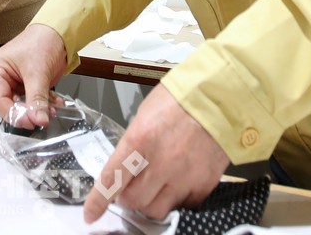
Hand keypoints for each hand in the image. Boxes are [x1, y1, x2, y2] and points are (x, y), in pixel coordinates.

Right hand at [0, 24, 67, 127]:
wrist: (59, 32)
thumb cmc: (42, 41)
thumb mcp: (38, 72)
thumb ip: (37, 99)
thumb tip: (39, 120)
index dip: (13, 114)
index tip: (31, 122)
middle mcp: (2, 78)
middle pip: (10, 106)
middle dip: (27, 113)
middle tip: (43, 118)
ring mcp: (15, 82)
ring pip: (23, 106)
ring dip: (38, 110)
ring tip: (52, 110)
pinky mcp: (27, 85)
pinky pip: (33, 101)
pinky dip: (44, 105)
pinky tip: (55, 103)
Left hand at [83, 84, 230, 222]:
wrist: (219, 97)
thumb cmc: (180, 99)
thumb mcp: (145, 114)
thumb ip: (133, 143)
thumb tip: (124, 165)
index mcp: (140, 140)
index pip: (112, 179)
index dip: (98, 201)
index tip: (91, 213)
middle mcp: (161, 162)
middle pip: (133, 201)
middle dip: (126, 197)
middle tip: (130, 187)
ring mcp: (183, 176)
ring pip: (156, 210)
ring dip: (150, 202)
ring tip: (153, 186)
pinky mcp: (203, 184)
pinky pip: (182, 206)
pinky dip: (175, 199)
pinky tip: (176, 182)